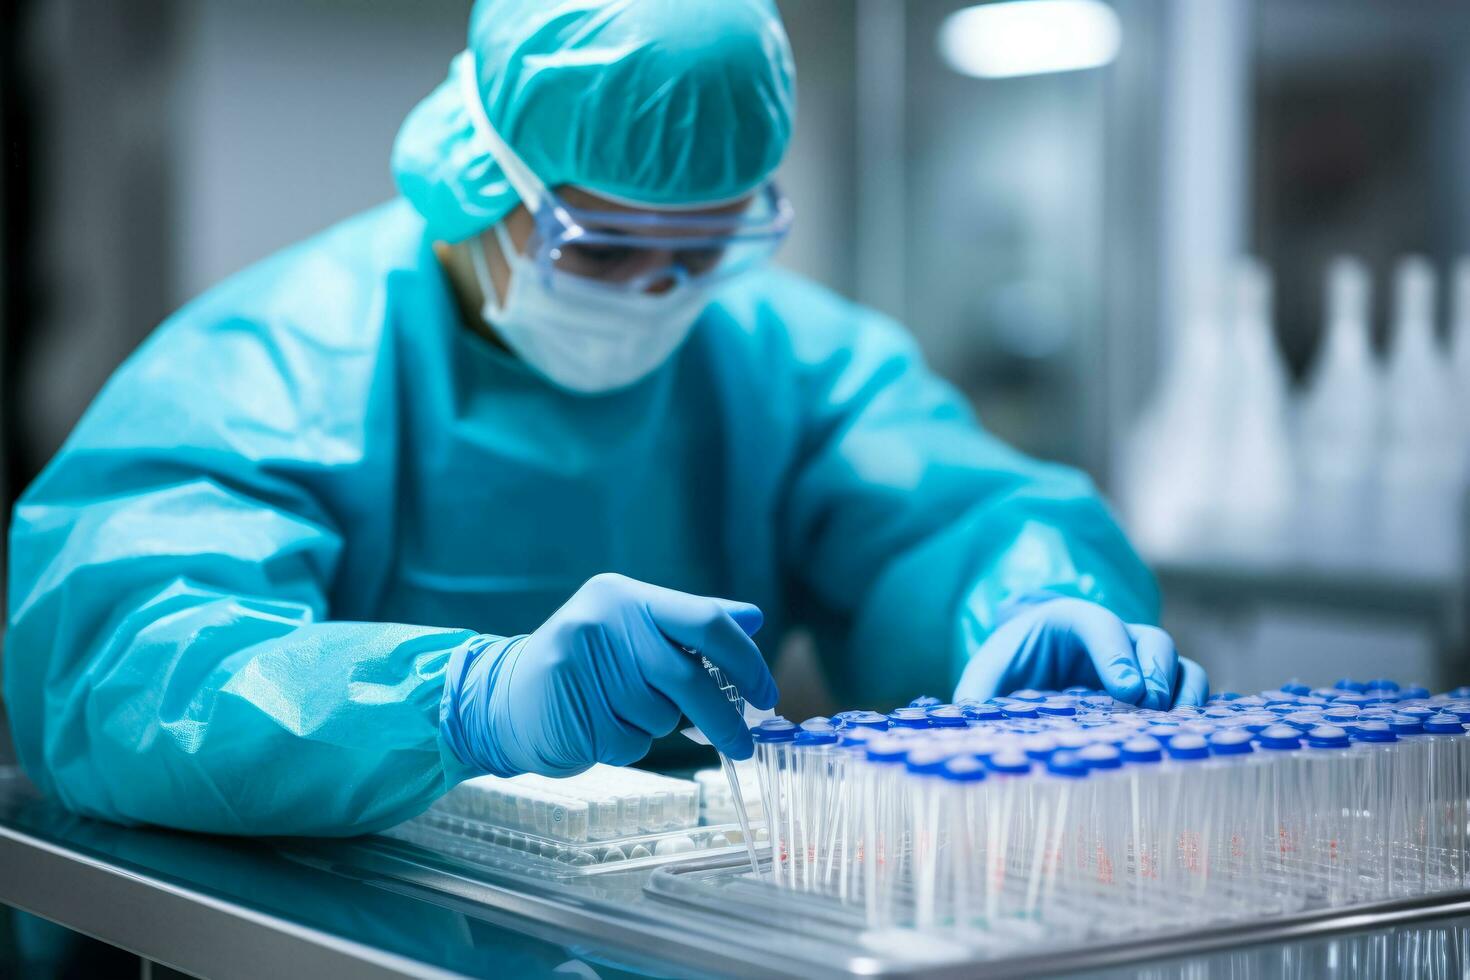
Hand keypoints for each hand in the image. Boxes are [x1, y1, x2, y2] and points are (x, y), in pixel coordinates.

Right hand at [441, 573, 776, 776]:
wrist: (505, 698)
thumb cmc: (588, 666)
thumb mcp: (636, 631)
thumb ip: (693, 626)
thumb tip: (754, 618)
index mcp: (627, 595)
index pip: (706, 621)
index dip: (744, 661)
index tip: (765, 694)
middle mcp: (603, 619)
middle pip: (689, 677)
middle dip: (723, 719)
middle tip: (743, 745)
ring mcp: (581, 662)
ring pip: (659, 716)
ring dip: (654, 728)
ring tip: (620, 711)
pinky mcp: (568, 706)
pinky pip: (628, 743)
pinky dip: (625, 745)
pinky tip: (597, 726)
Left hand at [953, 597, 1206, 707]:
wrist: (1032, 664)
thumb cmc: (1012, 664)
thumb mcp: (988, 672)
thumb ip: (977, 693)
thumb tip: (969, 724)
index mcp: (1071, 620)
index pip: (1101, 625)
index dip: (1116, 654)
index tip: (1125, 690)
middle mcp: (1116, 634)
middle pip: (1151, 640)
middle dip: (1155, 673)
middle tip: (1148, 707)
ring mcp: (1142, 659)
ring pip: (1179, 663)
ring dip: (1182, 691)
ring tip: (1174, 724)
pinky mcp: (1158, 685)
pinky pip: (1189, 687)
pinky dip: (1195, 707)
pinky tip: (1189, 736)